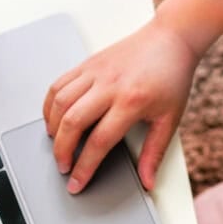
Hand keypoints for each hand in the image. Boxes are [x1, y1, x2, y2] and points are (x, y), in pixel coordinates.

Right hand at [43, 18, 199, 193]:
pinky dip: (50, 105)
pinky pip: (59, 84)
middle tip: (63, 167)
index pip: (99, 142)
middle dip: (62, 151)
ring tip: (57, 145)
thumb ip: (155, 153)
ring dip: (53, 128)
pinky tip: (54, 119)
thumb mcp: (170, 118)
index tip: (77, 184)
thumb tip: (147, 182)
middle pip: (72, 123)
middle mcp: (109, 85)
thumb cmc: (172, 76)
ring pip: (60, 103)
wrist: (171, 39)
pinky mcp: (87, 63)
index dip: (84, 167)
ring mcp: (95, 72)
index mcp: (131, 101)